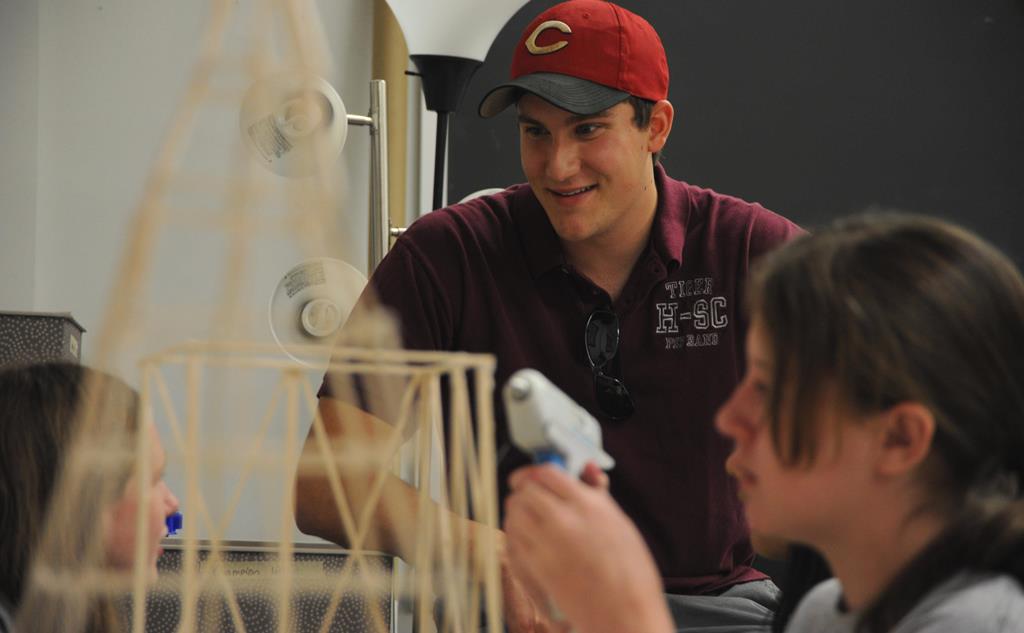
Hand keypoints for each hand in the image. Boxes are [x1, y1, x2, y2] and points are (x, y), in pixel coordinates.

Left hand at [503, 465, 672, 632]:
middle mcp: (563, 521)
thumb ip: (597, 494)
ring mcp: (546, 544)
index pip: (547, 472)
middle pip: (525, 489)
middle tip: (533, 493)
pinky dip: (516, 532)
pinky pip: (512, 538)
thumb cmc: (630, 572)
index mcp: (587, 505)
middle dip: (527, 488)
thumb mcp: (620, 522)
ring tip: (530, 514)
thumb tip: (588, 471)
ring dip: (519, 509)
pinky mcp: (536, 566)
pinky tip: (527, 535)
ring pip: (513, 512)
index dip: (539, 471)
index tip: (539, 475)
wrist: (624, 613)